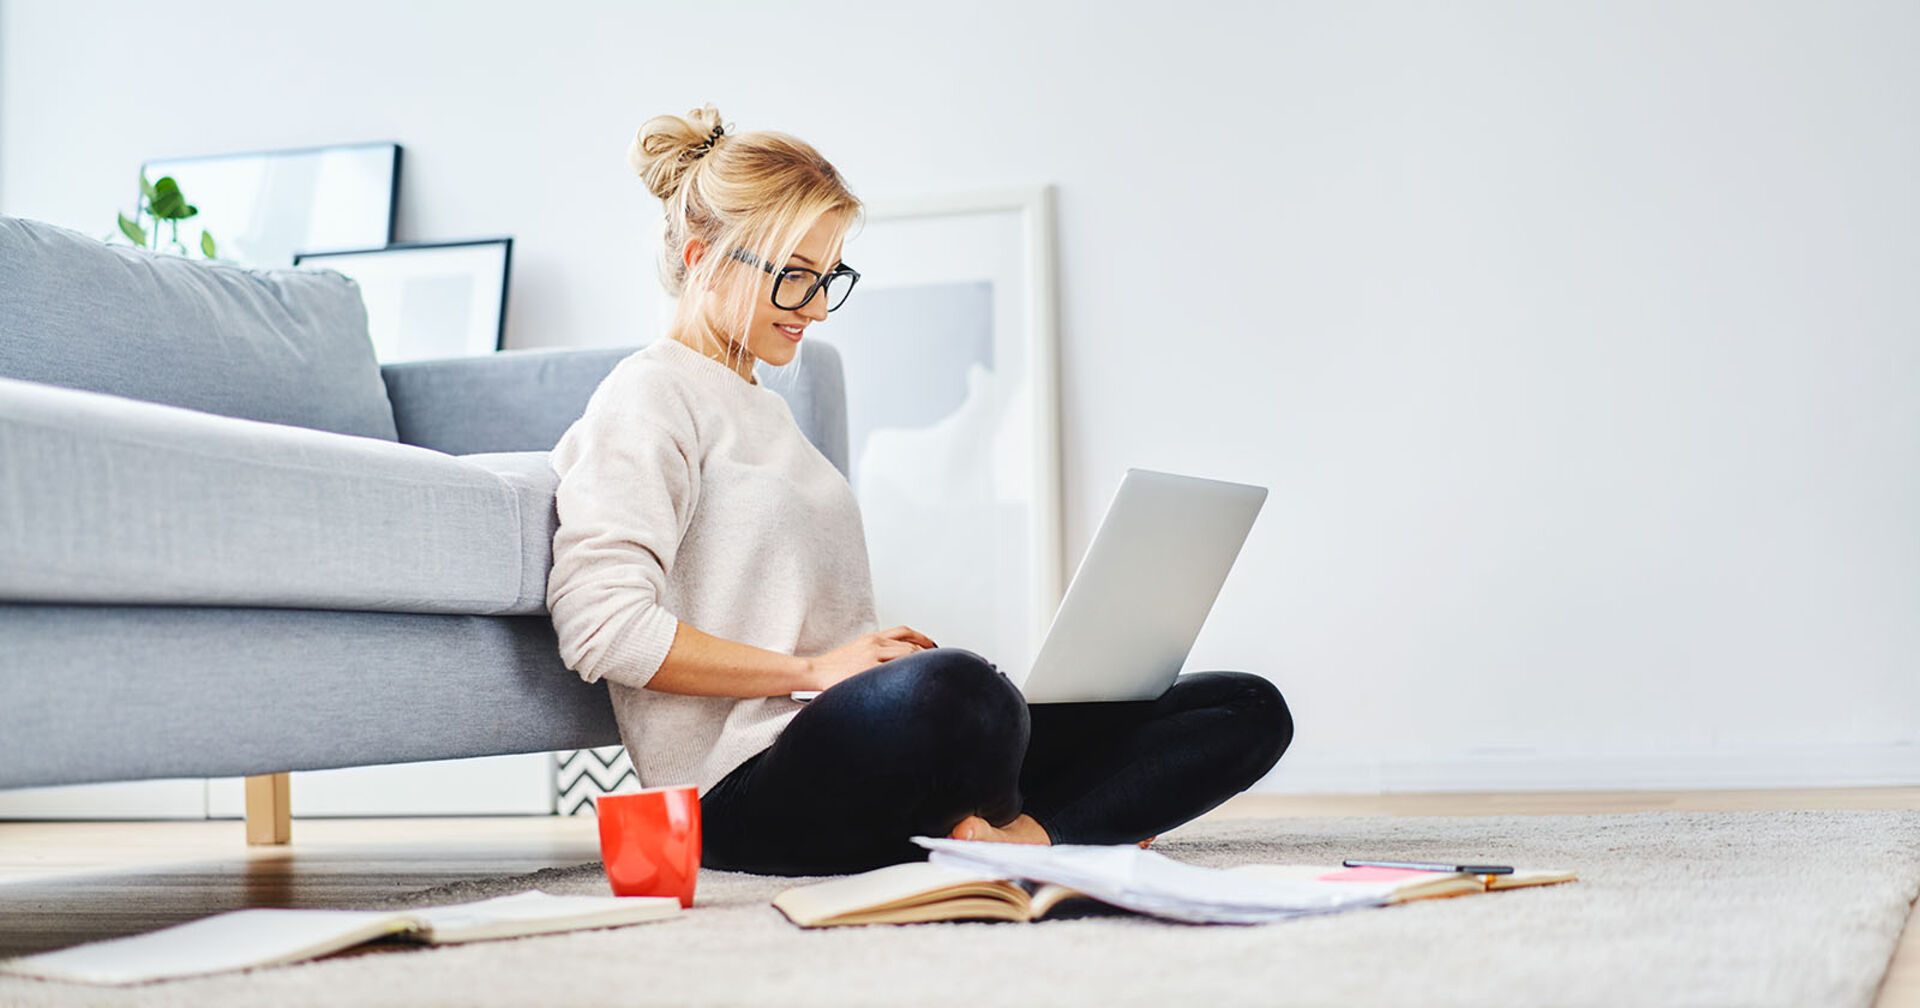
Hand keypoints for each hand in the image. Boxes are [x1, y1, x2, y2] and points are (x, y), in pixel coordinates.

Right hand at [803, 626, 937, 690]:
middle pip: (910, 646)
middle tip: (936, 666)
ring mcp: (872, 656)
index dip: (922, 639)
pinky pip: (895, 670)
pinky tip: (914, 682)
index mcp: (872, 638)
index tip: (932, 647)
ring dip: (920, 666)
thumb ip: (876, 653)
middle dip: (926, 656)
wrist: (814, 672)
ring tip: (928, 676)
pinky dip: (907, 674)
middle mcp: (875, 644)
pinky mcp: (869, 670)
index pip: (904, 633)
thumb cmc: (834, 667)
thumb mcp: (857, 651)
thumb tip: (895, 663)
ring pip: (907, 656)